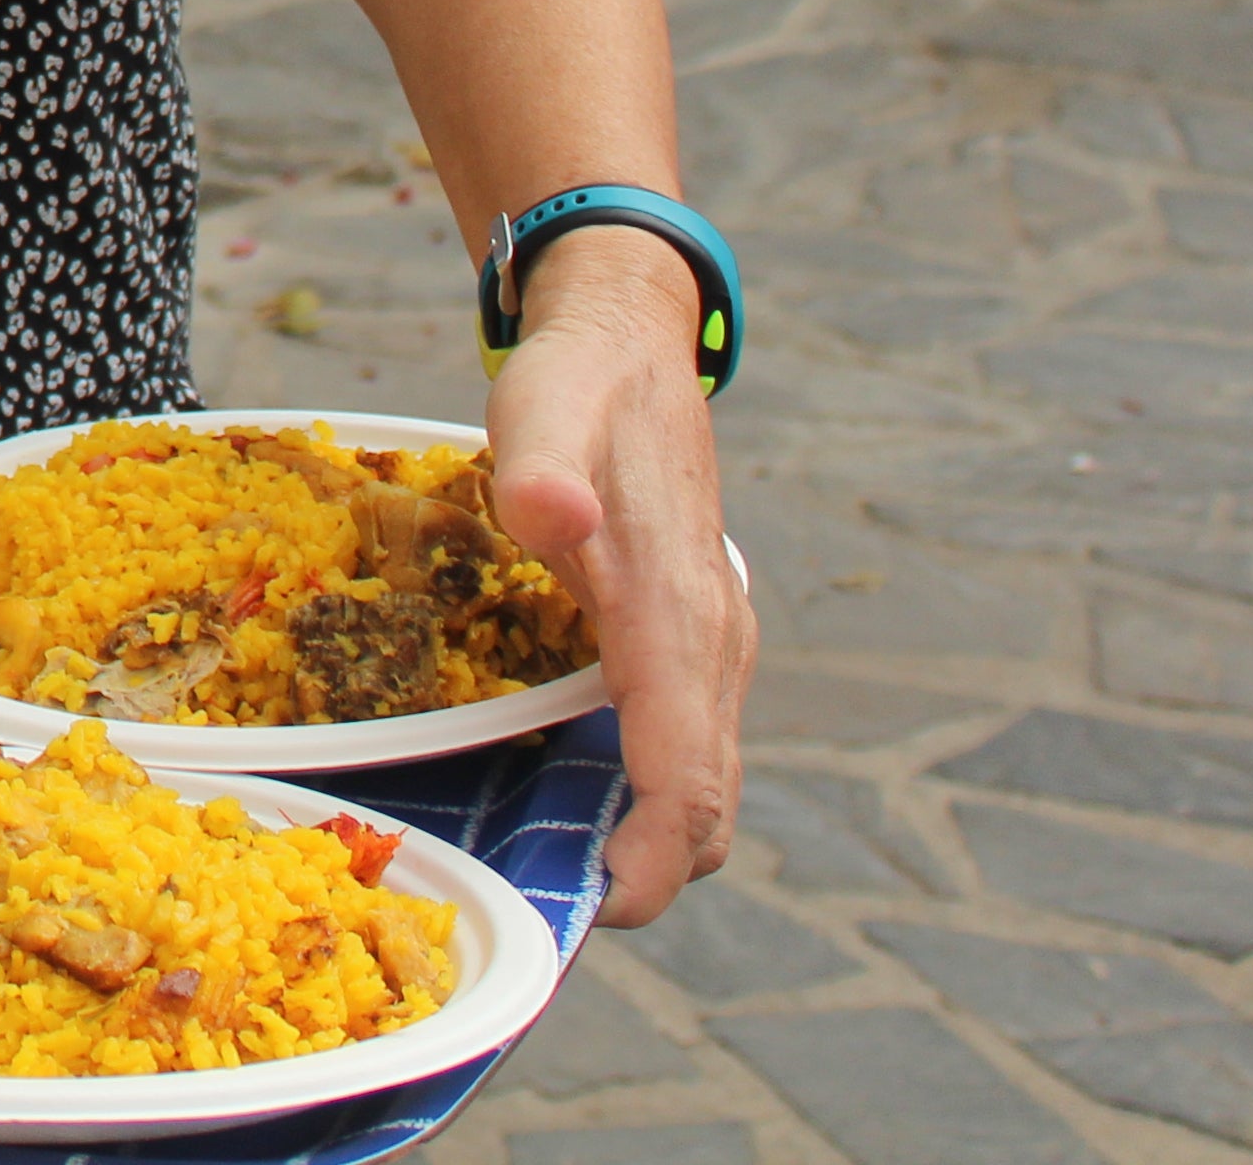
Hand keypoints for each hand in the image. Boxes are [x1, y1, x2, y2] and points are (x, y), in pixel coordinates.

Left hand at [479, 230, 751, 923]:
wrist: (627, 343)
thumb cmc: (576, 385)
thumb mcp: (541, 407)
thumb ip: (540, 463)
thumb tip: (550, 513)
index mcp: (677, 608)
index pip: (687, 758)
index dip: (657, 845)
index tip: (611, 904)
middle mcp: (712, 640)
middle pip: (706, 791)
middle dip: (653, 866)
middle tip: (566, 909)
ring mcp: (711, 643)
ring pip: (701, 772)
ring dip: (653, 834)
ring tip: (565, 874)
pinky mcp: (690, 638)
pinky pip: (684, 739)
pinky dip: (651, 790)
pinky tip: (582, 800)